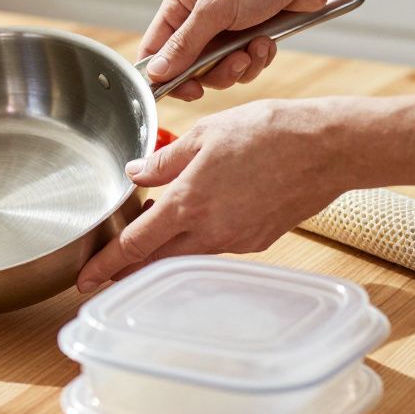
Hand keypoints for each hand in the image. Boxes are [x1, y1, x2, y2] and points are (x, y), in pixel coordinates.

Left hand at [76, 99, 348, 291]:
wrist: (328, 148)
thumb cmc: (270, 133)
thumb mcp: (204, 135)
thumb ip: (164, 160)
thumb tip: (135, 173)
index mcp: (188, 204)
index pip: (134, 246)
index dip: (106, 266)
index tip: (85, 280)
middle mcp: (210, 231)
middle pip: (157, 260)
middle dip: (129, 267)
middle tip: (106, 270)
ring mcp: (237, 240)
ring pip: (187, 253)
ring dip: (165, 246)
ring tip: (153, 225)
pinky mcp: (258, 240)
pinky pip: (217, 245)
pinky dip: (200, 236)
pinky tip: (200, 214)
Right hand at [142, 0, 339, 100]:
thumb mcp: (214, 11)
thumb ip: (183, 45)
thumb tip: (155, 72)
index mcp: (180, 5)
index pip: (154, 49)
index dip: (163, 74)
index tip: (183, 90)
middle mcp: (198, 20)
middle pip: (188, 68)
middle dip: (213, 71)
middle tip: (232, 64)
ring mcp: (224, 31)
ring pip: (218, 72)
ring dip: (239, 66)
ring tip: (255, 47)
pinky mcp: (249, 38)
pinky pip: (243, 66)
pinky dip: (257, 60)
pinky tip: (267, 42)